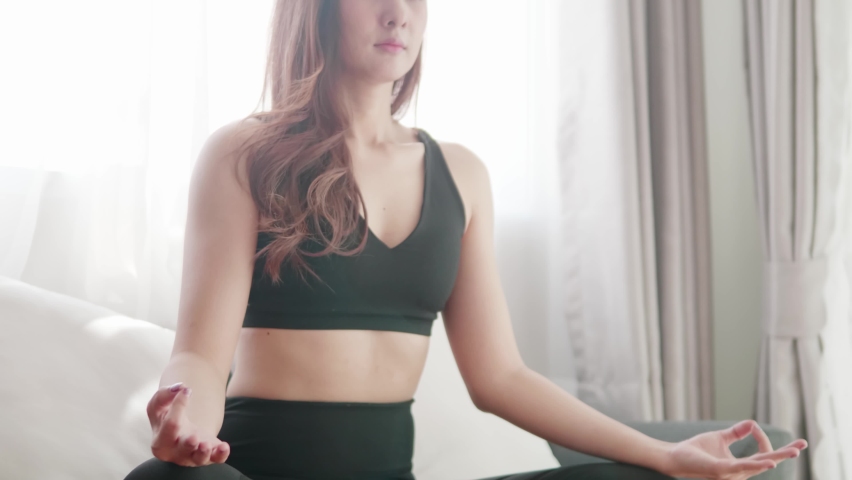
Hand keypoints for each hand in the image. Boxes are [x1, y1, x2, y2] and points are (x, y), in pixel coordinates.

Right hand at [147, 382, 230, 466]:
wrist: (181, 429)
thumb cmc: (166, 416)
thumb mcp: (159, 404)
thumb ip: (165, 394)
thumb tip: (181, 388)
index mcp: (160, 441)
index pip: (171, 424)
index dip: (178, 406)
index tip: (186, 390)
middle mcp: (176, 453)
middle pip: (183, 448)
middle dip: (188, 444)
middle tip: (193, 437)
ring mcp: (193, 456)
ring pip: (199, 458)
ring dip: (204, 452)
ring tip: (206, 444)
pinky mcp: (209, 455)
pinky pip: (216, 459)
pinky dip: (221, 454)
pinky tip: (224, 446)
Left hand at [662, 419, 807, 478]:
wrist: (675, 457)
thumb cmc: (696, 450)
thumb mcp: (720, 438)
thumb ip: (736, 433)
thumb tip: (752, 422)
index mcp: (741, 465)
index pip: (763, 455)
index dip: (764, 440)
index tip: (755, 427)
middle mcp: (739, 472)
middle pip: (768, 462)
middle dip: (785, 454)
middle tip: (803, 445)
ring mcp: (731, 473)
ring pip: (759, 465)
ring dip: (776, 458)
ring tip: (793, 452)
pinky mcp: (721, 470)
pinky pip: (741, 467)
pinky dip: (755, 465)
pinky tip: (767, 462)